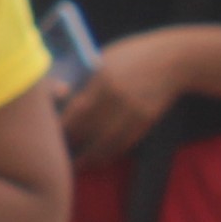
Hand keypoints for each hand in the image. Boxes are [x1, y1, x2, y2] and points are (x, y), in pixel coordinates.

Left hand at [59, 29, 196, 161]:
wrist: (175, 59)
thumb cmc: (132, 55)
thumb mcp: (105, 59)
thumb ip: (85, 80)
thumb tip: (58, 98)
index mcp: (102, 78)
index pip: (74, 110)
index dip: (59, 127)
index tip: (45, 135)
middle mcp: (117, 97)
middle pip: (87, 130)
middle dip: (68, 144)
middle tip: (53, 154)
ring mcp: (134, 111)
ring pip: (105, 144)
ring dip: (87, 158)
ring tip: (73, 166)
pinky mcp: (146, 120)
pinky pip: (123, 144)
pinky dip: (108, 155)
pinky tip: (96, 160)